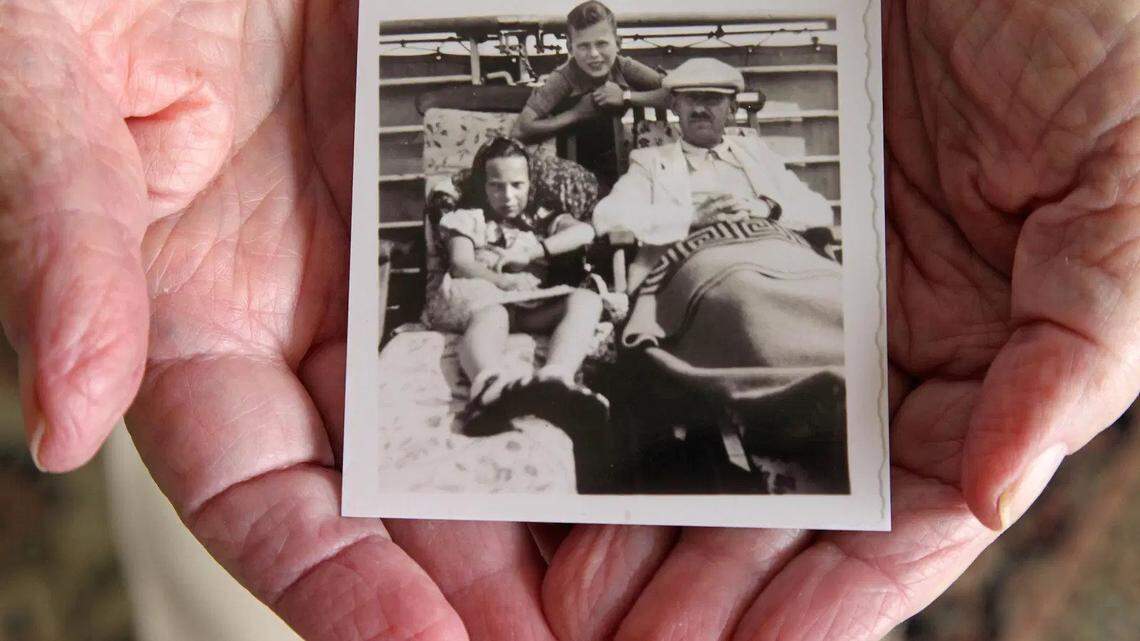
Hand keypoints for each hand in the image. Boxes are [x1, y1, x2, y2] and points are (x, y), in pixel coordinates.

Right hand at [0, 2, 551, 639]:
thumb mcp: (54, 89)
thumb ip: (64, 247)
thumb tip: (65, 421)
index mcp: (181, 313)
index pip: (256, 494)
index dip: (333, 585)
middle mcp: (288, 307)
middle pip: (382, 484)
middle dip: (462, 581)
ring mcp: (375, 258)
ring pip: (463, 410)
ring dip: (532, 500)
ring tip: (614, 582)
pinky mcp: (443, 199)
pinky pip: (520, 296)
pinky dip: (567, 361)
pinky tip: (622, 420)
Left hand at [535, 3, 1139, 640]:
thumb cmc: (1087, 33)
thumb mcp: (1125, 184)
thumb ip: (1084, 341)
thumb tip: (1002, 485)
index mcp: (990, 359)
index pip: (909, 512)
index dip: (837, 590)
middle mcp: (890, 343)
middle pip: (798, 492)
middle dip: (721, 576)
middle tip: (627, 634)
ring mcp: (811, 292)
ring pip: (727, 427)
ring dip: (663, 511)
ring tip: (585, 583)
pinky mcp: (745, 230)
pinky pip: (682, 323)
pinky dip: (641, 390)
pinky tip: (589, 449)